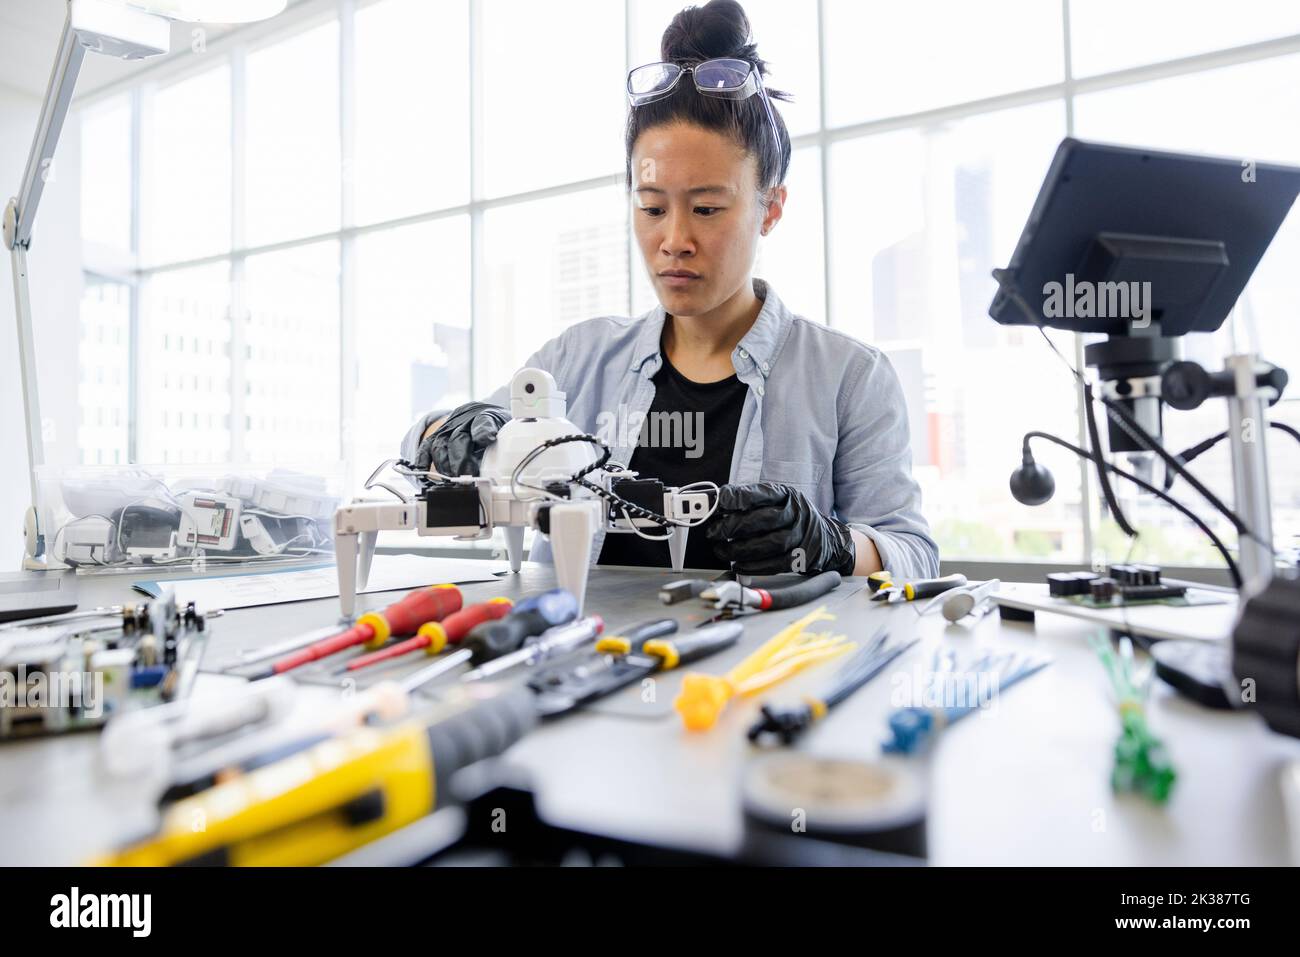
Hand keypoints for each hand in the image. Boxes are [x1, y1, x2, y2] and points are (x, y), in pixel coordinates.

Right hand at [414, 402, 509, 476]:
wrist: (480, 413)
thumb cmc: (496, 427)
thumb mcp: (507, 430)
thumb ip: (505, 444)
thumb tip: (502, 468)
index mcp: (485, 416)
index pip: (483, 421)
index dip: (483, 430)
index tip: (486, 440)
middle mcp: (464, 420)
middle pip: (458, 438)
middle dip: (460, 460)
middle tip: (466, 477)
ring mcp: (448, 427)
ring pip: (441, 444)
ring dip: (445, 465)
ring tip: (453, 481)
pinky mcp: (437, 435)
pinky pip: (426, 446)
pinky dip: (423, 460)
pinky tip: (424, 473)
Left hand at [704, 482, 855, 575]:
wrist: (826, 538)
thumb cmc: (792, 517)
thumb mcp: (777, 501)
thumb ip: (751, 501)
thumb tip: (718, 504)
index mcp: (787, 495)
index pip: (762, 493)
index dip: (739, 497)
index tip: (720, 502)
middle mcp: (796, 513)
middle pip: (763, 519)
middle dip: (733, 527)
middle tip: (714, 532)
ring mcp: (801, 536)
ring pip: (769, 544)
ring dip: (740, 549)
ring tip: (722, 550)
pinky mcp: (801, 557)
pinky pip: (775, 564)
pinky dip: (754, 567)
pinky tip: (738, 565)